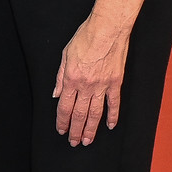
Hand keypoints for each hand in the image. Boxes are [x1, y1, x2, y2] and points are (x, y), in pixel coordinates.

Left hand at [52, 15, 128, 146]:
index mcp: (71, 79)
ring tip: (88, 140)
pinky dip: (113, 116)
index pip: (64, 106)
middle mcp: (86, 85)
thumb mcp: (65, 54)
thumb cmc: (85, 37)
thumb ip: (60, 76)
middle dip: (75, 130)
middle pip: (79, 114)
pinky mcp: (116, 82)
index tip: (61, 130)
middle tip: (74, 142)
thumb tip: (56, 94)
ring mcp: (102, 85)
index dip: (62, 121)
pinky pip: (114, 103)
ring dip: (91, 129)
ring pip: (96, 113)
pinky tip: (111, 126)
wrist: (108, 28)